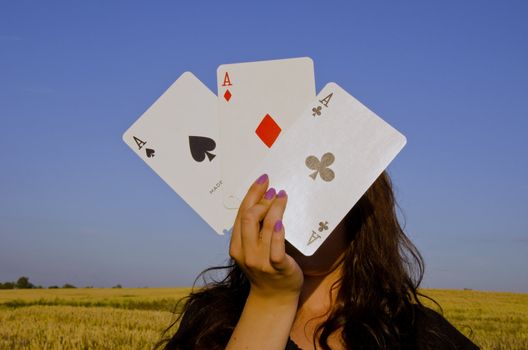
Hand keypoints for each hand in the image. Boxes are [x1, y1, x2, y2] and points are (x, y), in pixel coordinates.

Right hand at [229, 174, 303, 300]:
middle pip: (249, 218)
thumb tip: (263, 198)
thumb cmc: (265, 267)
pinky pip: (276, 248)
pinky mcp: (278, 268)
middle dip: (261, 199)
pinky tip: (281, 221)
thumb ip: (253, 229)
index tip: (263, 180)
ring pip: (264, 228)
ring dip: (274, 208)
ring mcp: (261, 261)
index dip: (252, 194)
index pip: (241, 214)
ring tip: (282, 197)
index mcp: (236, 246)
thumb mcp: (252, 247)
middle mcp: (245, 253)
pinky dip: (277, 233)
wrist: (274, 296)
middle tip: (274, 190)